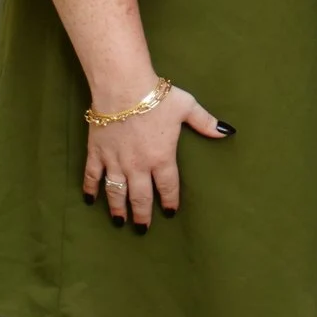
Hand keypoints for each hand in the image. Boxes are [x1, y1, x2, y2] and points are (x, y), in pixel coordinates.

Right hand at [83, 82, 228, 229]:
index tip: (169, 212)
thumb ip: (206, 123)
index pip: (168, 187)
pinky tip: (90, 200)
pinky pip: (92, 176)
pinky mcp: (96, 153)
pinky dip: (90, 189)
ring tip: (119, 221)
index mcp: (162, 158)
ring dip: (117, 209)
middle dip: (142, 214)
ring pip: (116, 192)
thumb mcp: (187, 108)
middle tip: (142, 228)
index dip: (169, 201)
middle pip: (140, 197)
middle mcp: (138, 165)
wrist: (123, 88)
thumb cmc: (158, 98)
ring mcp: (115, 161)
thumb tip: (227, 131)